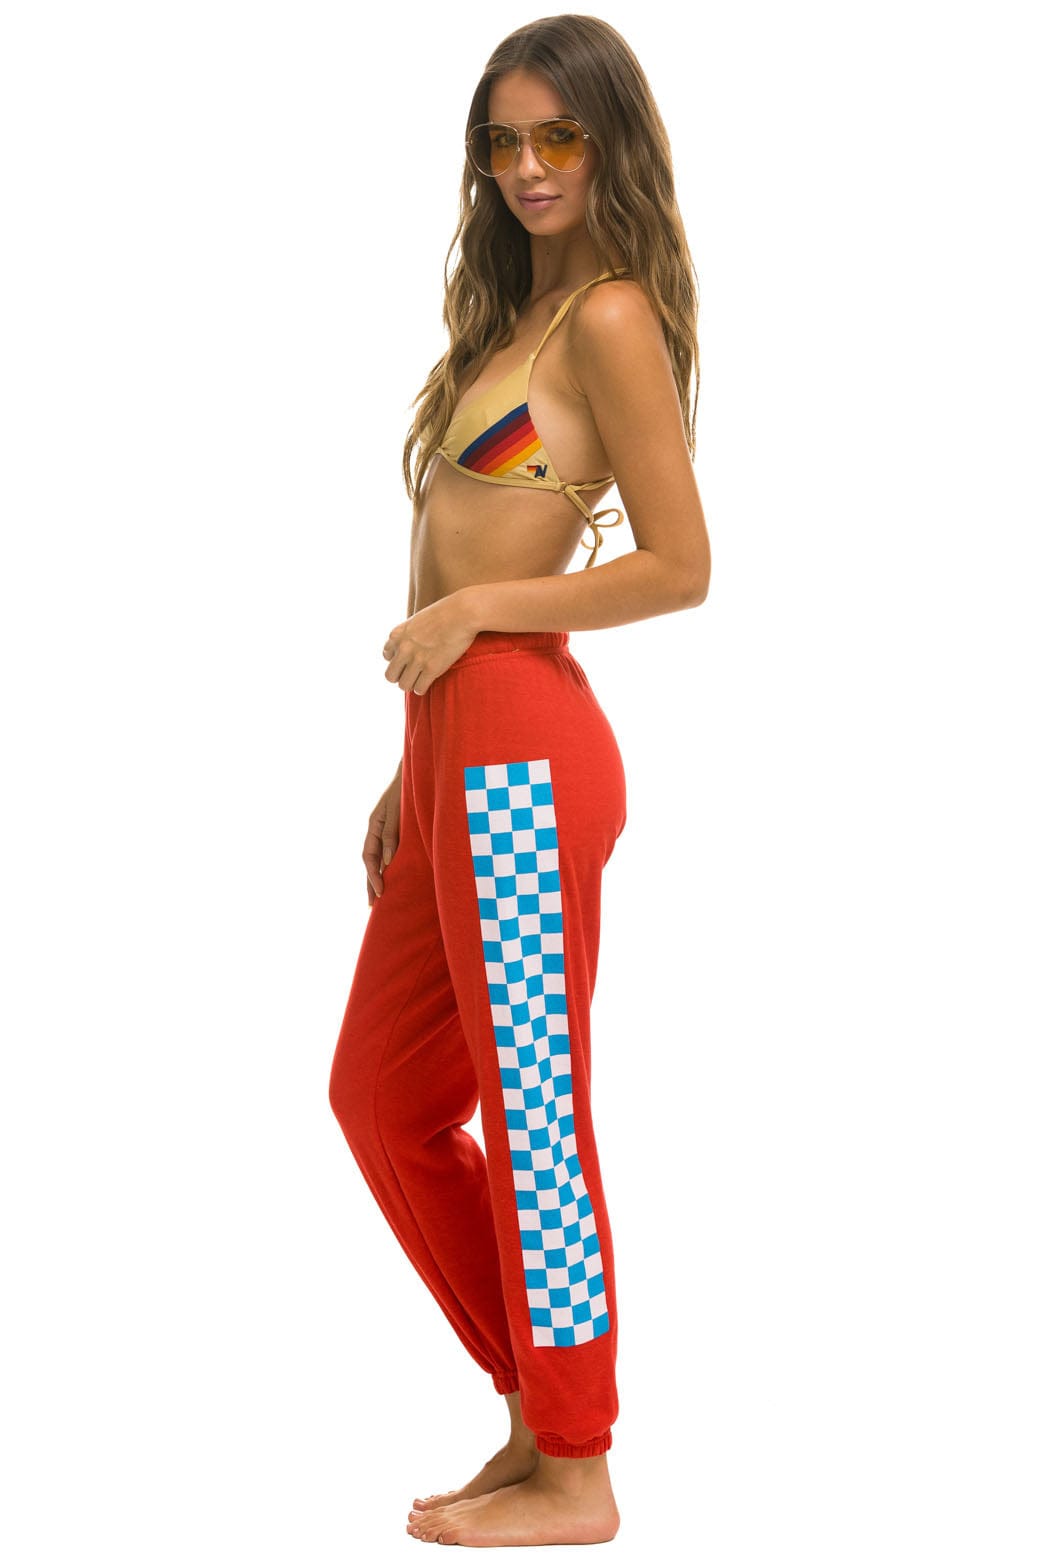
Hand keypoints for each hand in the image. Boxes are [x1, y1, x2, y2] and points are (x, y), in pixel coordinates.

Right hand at [362, 767, 401, 904]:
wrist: (415, 773)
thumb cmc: (405, 790)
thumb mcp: (397, 812)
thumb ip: (391, 835)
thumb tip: (387, 861)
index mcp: (374, 825)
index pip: (369, 857)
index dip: (373, 876)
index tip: (380, 892)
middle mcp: (377, 830)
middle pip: (371, 861)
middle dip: (372, 882)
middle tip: (373, 904)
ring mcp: (385, 829)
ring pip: (378, 858)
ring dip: (379, 876)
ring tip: (380, 896)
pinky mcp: (396, 830)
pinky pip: (388, 851)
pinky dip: (388, 866)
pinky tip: (392, 875)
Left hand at [382, 590, 478, 694]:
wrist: (463, 613)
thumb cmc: (445, 612)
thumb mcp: (418, 619)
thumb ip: (409, 633)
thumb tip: (410, 646)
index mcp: (397, 634)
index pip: (386, 656)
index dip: (397, 660)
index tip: (408, 659)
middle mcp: (404, 648)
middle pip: (390, 676)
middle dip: (400, 676)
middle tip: (412, 674)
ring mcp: (417, 659)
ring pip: (404, 685)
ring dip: (412, 684)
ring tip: (420, 680)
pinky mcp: (432, 668)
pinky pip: (419, 689)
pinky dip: (422, 688)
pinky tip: (429, 682)